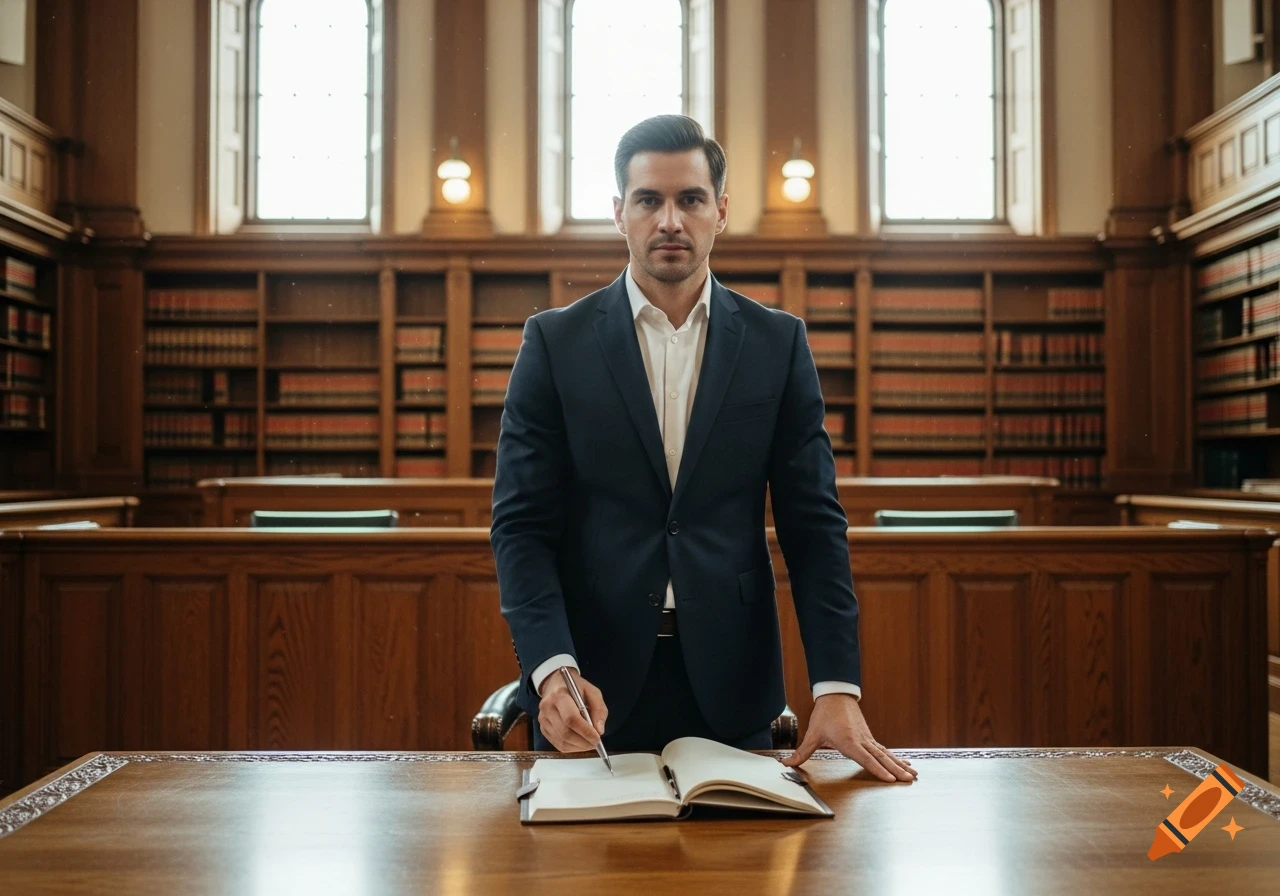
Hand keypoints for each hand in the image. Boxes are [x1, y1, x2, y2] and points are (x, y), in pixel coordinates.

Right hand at [537, 668, 608, 752]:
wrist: (555, 683)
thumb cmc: (576, 687)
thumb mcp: (592, 691)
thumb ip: (599, 709)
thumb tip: (599, 730)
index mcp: (559, 695)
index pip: (571, 719)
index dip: (585, 731)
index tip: (597, 738)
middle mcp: (547, 708)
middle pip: (565, 732)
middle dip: (583, 741)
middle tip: (596, 743)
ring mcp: (543, 719)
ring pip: (561, 741)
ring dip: (578, 746)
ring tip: (589, 743)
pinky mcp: (543, 728)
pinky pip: (557, 744)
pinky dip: (571, 747)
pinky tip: (580, 743)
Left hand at [781, 694, 916, 782]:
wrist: (835, 695)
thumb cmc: (825, 714)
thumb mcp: (812, 733)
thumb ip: (802, 752)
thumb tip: (787, 764)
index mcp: (848, 741)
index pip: (865, 758)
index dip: (877, 769)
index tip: (890, 779)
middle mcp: (861, 740)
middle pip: (881, 758)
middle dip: (895, 770)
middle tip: (909, 780)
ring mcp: (867, 739)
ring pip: (886, 754)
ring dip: (899, 765)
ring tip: (912, 775)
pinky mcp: (869, 737)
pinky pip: (883, 750)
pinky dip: (894, 758)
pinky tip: (904, 764)